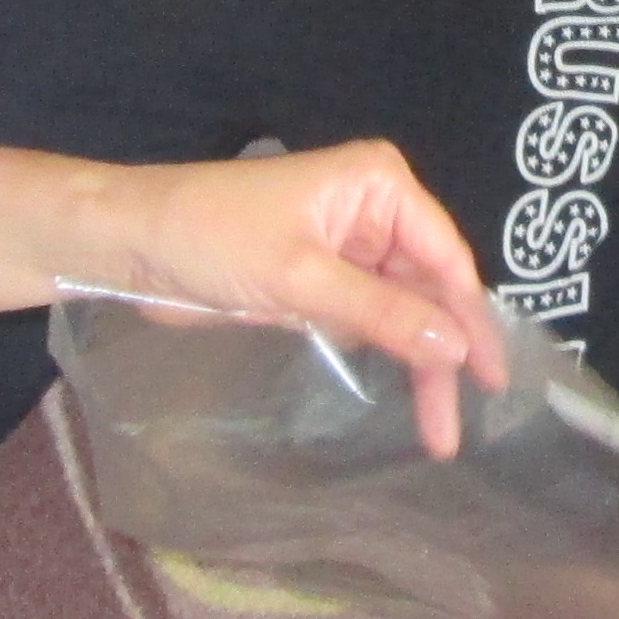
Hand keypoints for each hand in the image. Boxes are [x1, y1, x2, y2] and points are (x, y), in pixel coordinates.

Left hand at [118, 142, 506, 454]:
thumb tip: (456, 347)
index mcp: (379, 187)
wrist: (128, 243)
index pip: (446, 258)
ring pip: (403, 312)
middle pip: (429, 290)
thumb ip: (381, 314)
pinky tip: (401, 400)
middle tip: (454, 428)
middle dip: (443, 353)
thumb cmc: (211, 238)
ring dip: (416, 364)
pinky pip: (368, 321)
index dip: (471, 321)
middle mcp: (373, 213)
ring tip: (436, 431)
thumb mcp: (300, 278)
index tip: (490, 381)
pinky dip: (383, 357)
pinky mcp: (319, 282)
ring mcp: (347, 249)